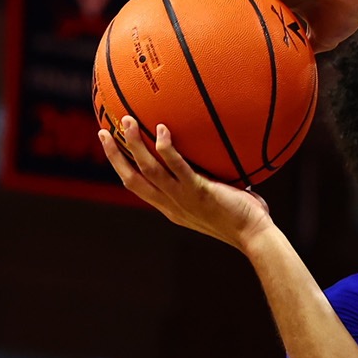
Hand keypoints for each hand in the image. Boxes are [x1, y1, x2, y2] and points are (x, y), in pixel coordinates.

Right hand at [100, 116, 275, 250]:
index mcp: (171, 208)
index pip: (138, 187)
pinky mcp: (198, 191)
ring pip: (148, 169)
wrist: (254, 236)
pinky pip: (177, 167)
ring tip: (126, 120)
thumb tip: (216, 157)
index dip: (121, 168)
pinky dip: (166, 148)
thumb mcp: (216, 200)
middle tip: (103, 131)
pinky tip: (161, 129)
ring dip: (134, 144)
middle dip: (114, 155)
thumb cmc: (243, 218)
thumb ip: (209, 182)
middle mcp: (171, 204)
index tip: (112, 149)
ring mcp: (182, 198)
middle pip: (132, 179)